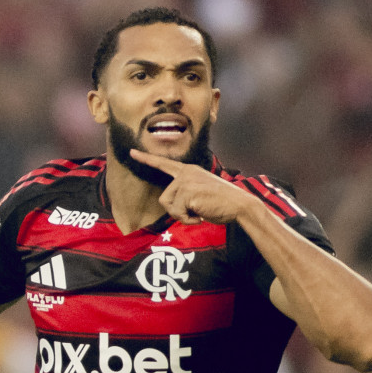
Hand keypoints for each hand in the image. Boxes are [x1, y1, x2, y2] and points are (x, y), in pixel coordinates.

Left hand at [128, 150, 260, 224]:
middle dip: (177, 211)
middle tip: (196, 211)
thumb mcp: (200, 192)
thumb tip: (172, 205)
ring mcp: (186, 182)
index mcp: (188, 171)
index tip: (132, 152)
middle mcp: (185, 173)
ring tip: (200, 212)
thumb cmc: (221, 202)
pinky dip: (189, 220)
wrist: (239, 204)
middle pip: (164, 199)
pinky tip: (202, 215)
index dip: (146, 159)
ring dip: (183, 216)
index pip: (164, 164)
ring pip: (169, 207)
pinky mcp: (188, 193)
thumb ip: (186, 193)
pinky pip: (178, 214)